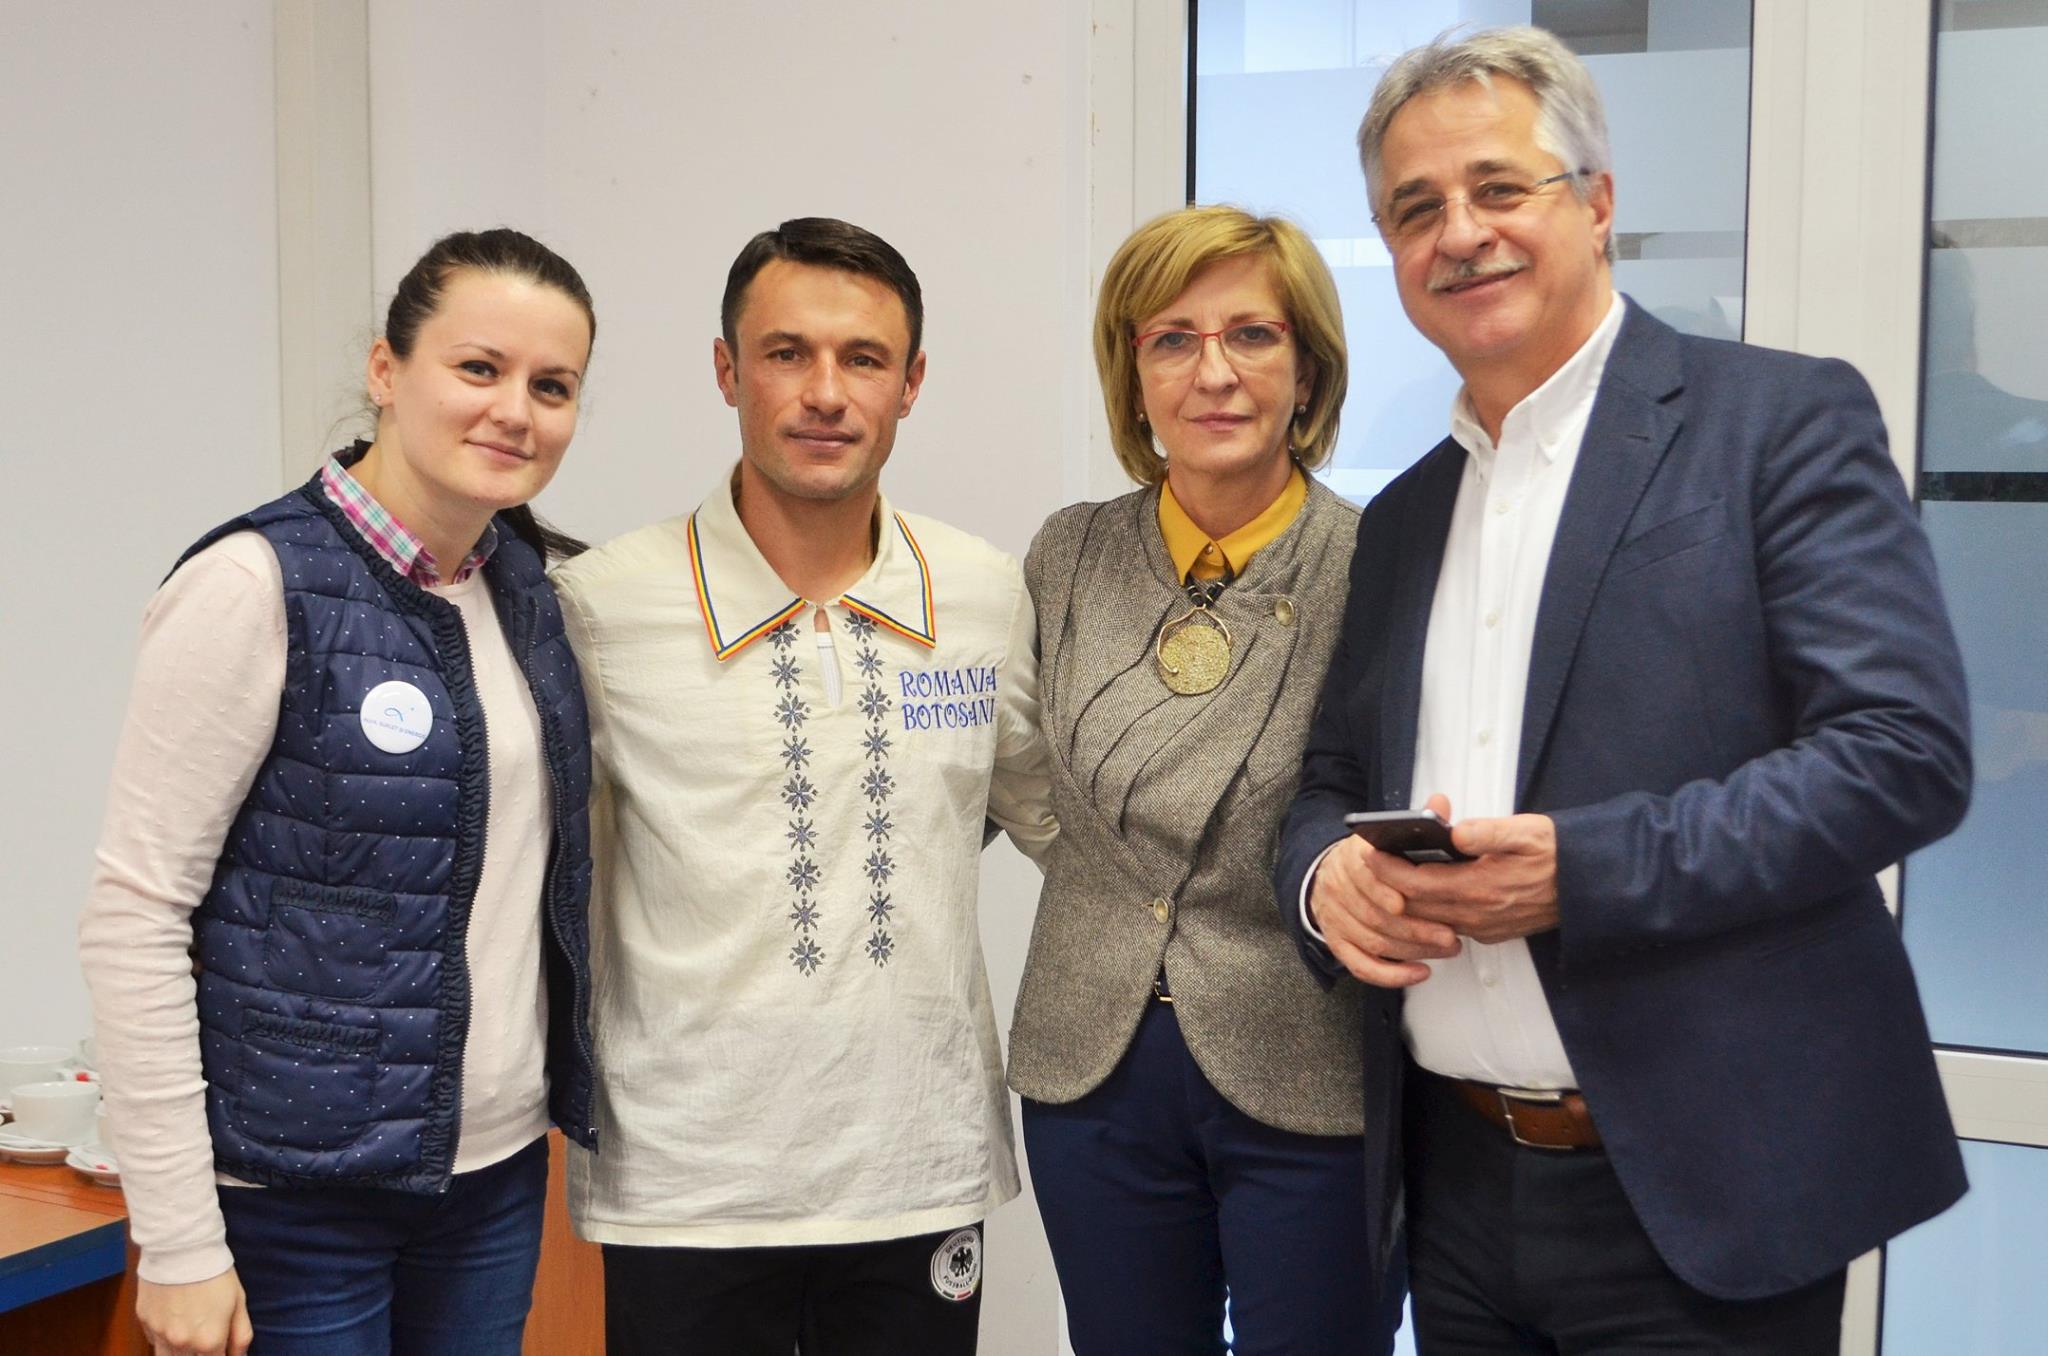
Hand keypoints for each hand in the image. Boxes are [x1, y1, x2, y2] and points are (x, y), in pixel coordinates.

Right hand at [137, 1269, 252, 1355]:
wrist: (182, 1247)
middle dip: (200, 1355)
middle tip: (206, 1341)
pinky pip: (155, 1341)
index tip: (223, 1349)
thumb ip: (241, 1334)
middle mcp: (181, 1344)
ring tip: (191, 1335)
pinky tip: (175, 1322)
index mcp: (208, 1341)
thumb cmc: (216, 1273)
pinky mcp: (144, 1323)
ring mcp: (159, 1335)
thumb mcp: (239, 1301)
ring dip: (181, 1353)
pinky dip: (165, 1340)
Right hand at [1308, 830, 1462, 988]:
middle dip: (1415, 928)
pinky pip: (1361, 966)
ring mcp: (1337, 919)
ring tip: (1447, 948)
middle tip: (1449, 935)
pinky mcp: (1339, 944)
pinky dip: (1390, 974)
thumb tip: (1439, 803)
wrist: (1330, 875)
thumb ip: (1417, 821)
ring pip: (1373, 942)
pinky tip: (1418, 973)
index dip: (1383, 890)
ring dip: (1412, 950)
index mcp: (1353, 858)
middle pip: (1374, 915)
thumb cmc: (1370, 860)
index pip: (1364, 876)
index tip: (1404, 902)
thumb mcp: (1389, 836)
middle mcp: (1340, 889)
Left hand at [1375, 810, 1561, 943]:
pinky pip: (1448, 927)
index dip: (1390, 870)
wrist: (1588, 886)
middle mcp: (1479, 914)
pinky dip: (1429, 914)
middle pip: (1416, 908)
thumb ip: (1487, 832)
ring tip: (1390, 878)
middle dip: (1390, 888)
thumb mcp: (1526, 832)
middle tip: (1371, 866)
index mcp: (1482, 887)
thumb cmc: (1557, 854)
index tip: (1371, 854)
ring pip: (1429, 921)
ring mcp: (1484, 928)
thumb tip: (1455, 831)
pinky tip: (1423, 895)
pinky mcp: (1491, 933)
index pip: (1419, 884)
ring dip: (1407, 904)